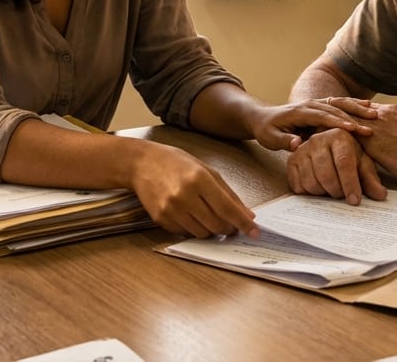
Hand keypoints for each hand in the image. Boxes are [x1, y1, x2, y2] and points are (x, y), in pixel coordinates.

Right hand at [130, 142, 258, 238]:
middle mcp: (184, 195)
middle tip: (232, 225)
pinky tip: (191, 215)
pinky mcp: (160, 219)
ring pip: (202, 233)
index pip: (227, 208)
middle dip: (228, 228)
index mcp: (199, 179)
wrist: (142, 163)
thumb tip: (247, 215)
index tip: (254, 232)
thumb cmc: (177, 163)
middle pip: (216, 225)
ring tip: (209, 216)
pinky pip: (186, 233)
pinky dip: (194, 228)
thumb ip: (228, 193)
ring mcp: (170, 209)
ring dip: (211, 230)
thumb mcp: (206, 170)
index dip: (243, 223)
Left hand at [249, 96, 378, 151]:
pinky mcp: (320, 107)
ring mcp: (316, 104)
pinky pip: (340, 104)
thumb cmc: (267, 130)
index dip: (338, 122)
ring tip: (375, 115)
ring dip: (357, 109)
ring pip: (340, 104)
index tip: (353, 130)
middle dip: (354, 117)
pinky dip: (354, 105)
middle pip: (335, 109)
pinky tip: (369, 106)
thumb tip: (298, 144)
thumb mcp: (271, 138)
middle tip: (370, 128)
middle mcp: (309, 105)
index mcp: (299, 112)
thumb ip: (284, 141)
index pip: (322, 116)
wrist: (262, 117)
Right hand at [286, 127, 387, 205]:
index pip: (343, 163)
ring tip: (333, 190)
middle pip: (326, 175)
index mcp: (339, 135)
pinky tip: (319, 188)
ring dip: (323, 193)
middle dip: (337, 191)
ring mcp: (302, 150)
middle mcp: (317, 139)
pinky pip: (298, 185)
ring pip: (311, 182)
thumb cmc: (349, 156)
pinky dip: (309, 192)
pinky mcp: (291, 161)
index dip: (350, 184)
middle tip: (344, 196)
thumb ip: (371, 180)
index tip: (355, 201)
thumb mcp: (363, 164)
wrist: (329, 147)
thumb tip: (381, 196)